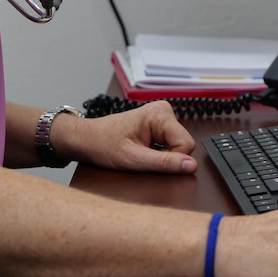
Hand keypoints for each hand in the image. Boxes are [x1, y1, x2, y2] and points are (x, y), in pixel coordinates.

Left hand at [58, 101, 197, 172]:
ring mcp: (162, 116)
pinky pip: (170, 143)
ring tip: (140, 151)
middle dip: (166, 156)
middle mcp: (164, 111)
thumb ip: (165, 163)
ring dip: (161, 154)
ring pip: (178, 145)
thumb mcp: (134, 159)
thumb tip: (191, 166)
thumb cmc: (103, 144)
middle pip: (183, 144)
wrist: (86, 139)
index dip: (172, 159)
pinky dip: (158, 151)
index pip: (187, 144)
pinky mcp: (159, 123)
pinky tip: (142, 148)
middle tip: (142, 155)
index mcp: (160, 114)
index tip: (150, 160)